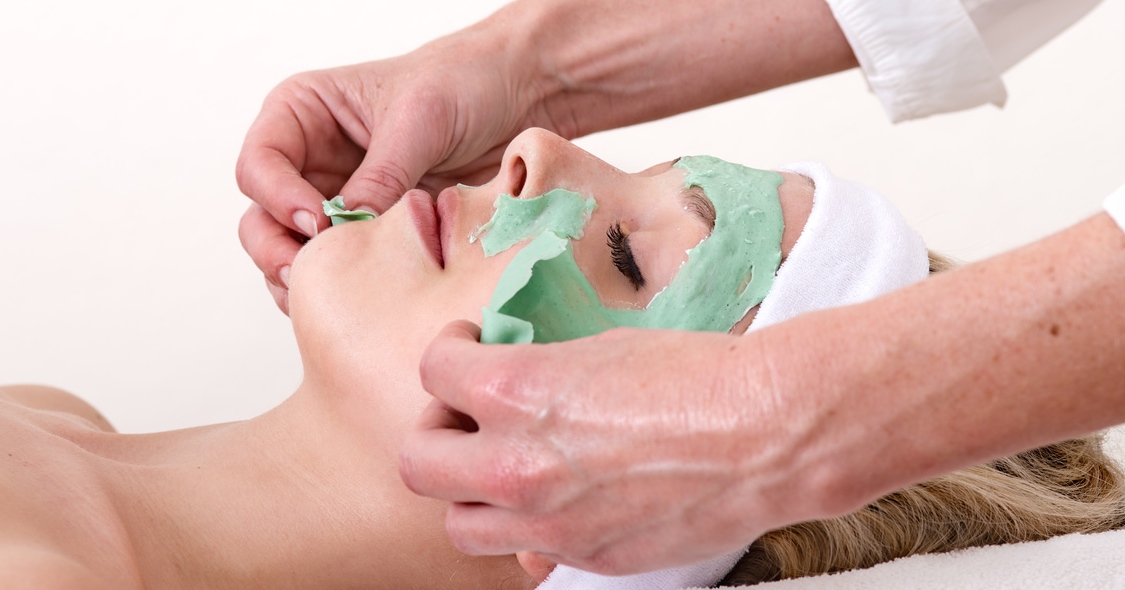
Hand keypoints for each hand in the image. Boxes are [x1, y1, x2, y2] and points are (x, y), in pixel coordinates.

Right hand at [236, 31, 552, 312]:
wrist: (516, 97)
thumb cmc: (461, 83)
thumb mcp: (419, 120)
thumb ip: (381, 175)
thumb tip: (350, 229)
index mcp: (303, 114)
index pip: (260, 163)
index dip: (278, 198)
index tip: (319, 221)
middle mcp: (309, 161)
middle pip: (262, 217)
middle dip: (278, 249)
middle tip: (310, 273)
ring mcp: (337, 202)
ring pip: (291, 252)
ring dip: (305, 278)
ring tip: (336, 293)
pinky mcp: (369, 234)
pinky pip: (337, 270)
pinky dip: (340, 288)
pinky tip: (360, 299)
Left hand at [399, 320, 840, 574]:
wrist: (769, 433)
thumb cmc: (698, 374)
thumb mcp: (601, 348)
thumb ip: (536, 376)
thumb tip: (510, 388)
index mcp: (517, 393)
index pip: (434, 373)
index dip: (448, 353)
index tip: (466, 350)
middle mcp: (517, 465)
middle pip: (420, 462)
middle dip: (437, 429)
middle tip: (467, 413)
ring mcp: (549, 524)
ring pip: (460, 526)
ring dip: (470, 492)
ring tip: (504, 465)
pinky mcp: (587, 559)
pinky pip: (526, 553)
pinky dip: (528, 527)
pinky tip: (559, 497)